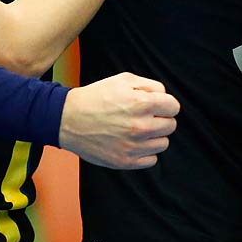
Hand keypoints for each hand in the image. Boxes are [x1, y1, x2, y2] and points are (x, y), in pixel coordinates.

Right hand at [59, 73, 180, 169]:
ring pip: (163, 143)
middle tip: (144, 116)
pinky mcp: (125, 161)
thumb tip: (164, 96)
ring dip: (154, 136)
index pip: (174, 107)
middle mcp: (141, 126)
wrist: (67, 119)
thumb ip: (149, 86)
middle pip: (171, 125)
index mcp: (142, 104)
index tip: (157, 105)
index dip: (166, 104)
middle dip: (160, 119)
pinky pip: (152, 159)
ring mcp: (134, 146)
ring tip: (137, 130)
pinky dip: (145, 152)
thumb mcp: (122, 80)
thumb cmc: (95, 98)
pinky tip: (133, 142)